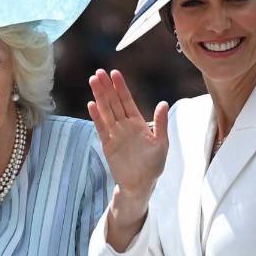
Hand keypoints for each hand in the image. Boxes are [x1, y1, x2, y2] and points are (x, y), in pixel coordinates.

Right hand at [87, 69, 168, 200]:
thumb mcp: (162, 143)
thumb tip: (163, 103)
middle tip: (99, 72)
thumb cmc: (153, 165)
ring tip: (93, 82)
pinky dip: (96, 116)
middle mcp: (124, 125)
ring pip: (106, 111)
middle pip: (113, 102)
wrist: (140, 184)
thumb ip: (161, 123)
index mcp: (138, 123)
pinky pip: (101, 128)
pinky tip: (91, 104)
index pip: (127, 100)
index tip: (115, 73)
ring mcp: (115, 134)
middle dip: (107, 87)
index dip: (121, 87)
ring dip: (99, 97)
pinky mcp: (107, 144)